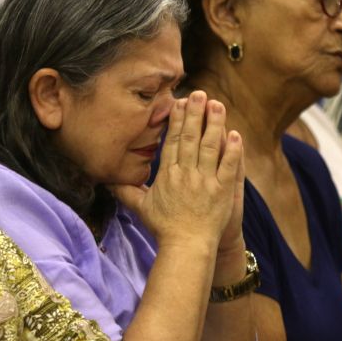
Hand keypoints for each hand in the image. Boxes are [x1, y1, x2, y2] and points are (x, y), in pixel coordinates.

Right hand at [111, 91, 244, 251]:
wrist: (186, 247)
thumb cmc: (164, 229)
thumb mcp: (141, 208)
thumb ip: (126, 192)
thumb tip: (107, 182)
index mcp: (167, 175)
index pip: (173, 141)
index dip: (177, 120)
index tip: (180, 103)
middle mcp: (185, 174)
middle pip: (190, 138)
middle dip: (195, 113)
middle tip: (198, 93)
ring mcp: (205, 181)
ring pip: (210, 146)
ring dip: (214, 124)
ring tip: (217, 104)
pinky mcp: (222, 191)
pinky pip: (228, 166)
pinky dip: (232, 149)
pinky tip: (234, 133)